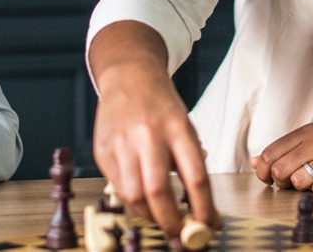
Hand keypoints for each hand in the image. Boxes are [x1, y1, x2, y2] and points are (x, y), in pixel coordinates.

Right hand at [90, 21, 221, 239]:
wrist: (129, 76)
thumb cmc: (162, 107)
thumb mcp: (185, 129)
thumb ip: (191, 166)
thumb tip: (202, 212)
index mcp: (178, 128)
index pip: (195, 178)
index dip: (203, 209)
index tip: (210, 227)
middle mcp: (148, 135)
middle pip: (158, 191)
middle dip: (171, 222)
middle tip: (181, 236)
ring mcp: (122, 142)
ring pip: (134, 195)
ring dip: (150, 216)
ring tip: (161, 218)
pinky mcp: (103, 149)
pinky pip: (118, 187)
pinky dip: (132, 201)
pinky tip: (142, 200)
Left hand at [250, 123, 312, 193]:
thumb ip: (286, 149)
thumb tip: (254, 162)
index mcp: (309, 132)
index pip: (271, 152)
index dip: (264, 169)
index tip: (268, 176)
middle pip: (280, 169)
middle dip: (279, 181)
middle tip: (290, 182)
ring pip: (298, 181)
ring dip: (299, 187)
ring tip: (310, 182)